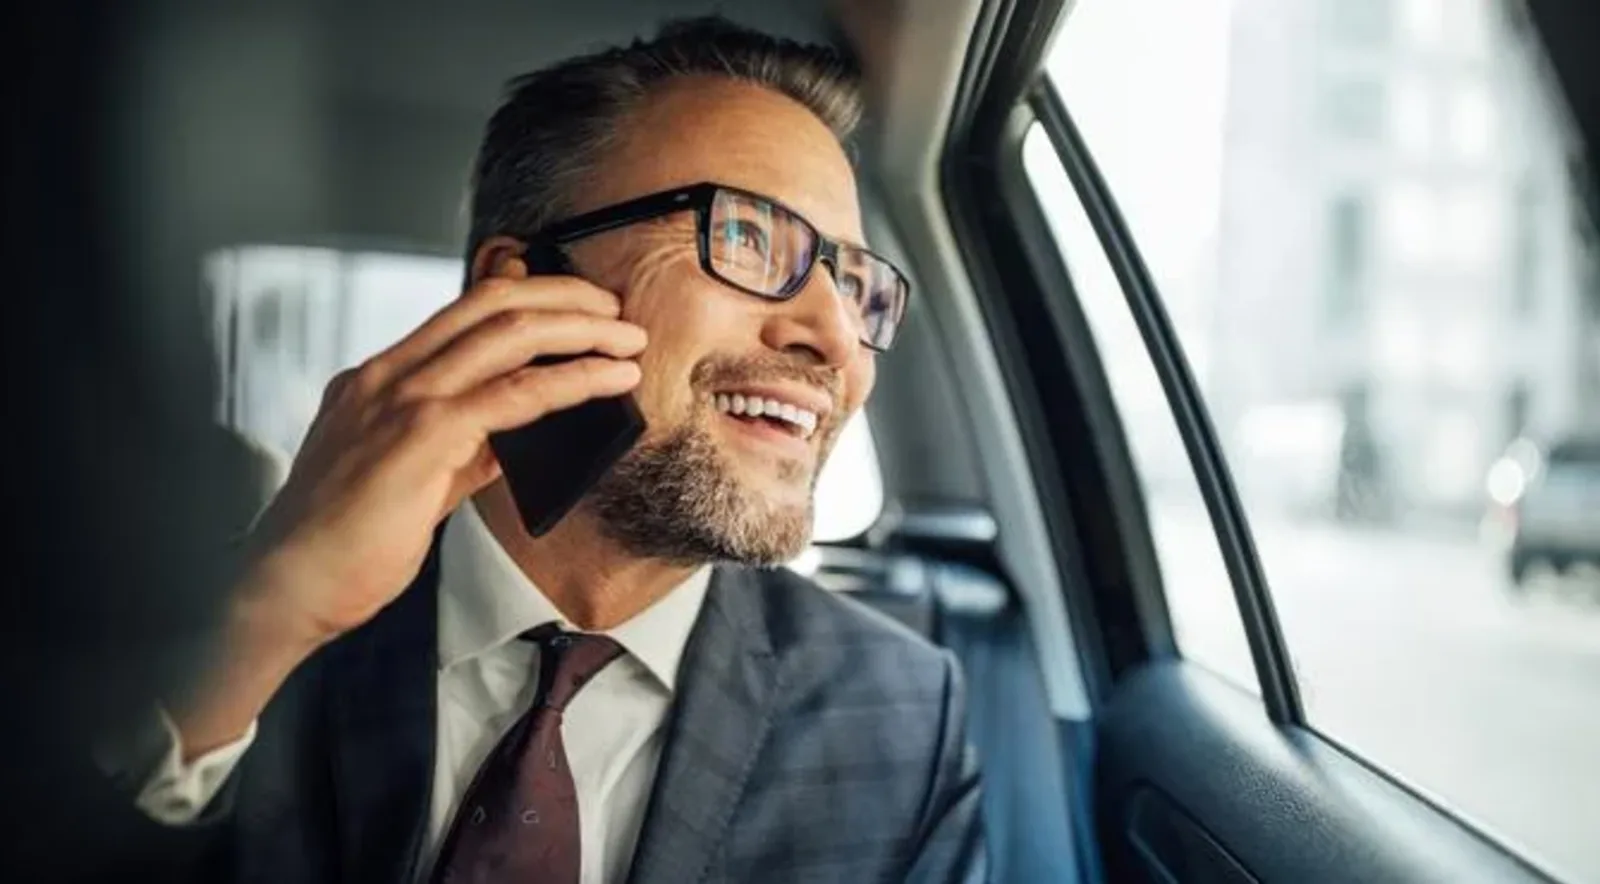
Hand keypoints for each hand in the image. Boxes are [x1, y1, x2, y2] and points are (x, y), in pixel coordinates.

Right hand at [239, 258, 644, 649]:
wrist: (287, 585)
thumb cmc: (340, 544)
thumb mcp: (409, 480)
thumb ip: (459, 451)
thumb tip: (509, 441)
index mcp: (378, 379)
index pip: (462, 312)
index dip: (527, 298)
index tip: (575, 307)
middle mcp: (387, 374)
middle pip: (490, 303)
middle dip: (563, 296)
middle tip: (614, 307)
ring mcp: (402, 398)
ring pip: (508, 332)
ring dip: (581, 330)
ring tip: (627, 338)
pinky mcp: (423, 435)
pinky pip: (515, 393)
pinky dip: (572, 380)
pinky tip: (608, 380)